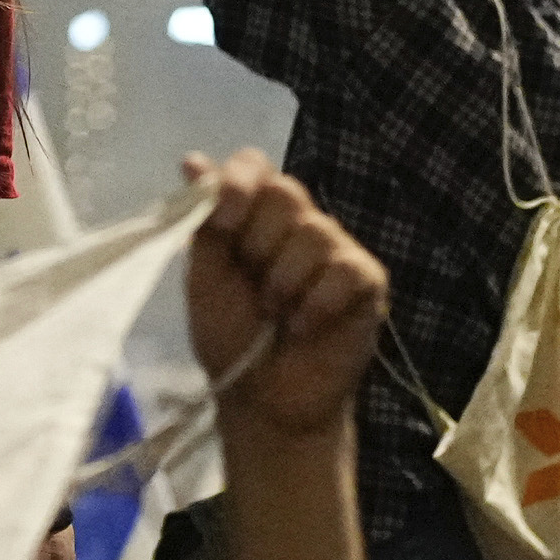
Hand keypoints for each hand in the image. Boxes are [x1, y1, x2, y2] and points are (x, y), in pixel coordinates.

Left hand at [181, 155, 388, 446]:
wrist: (264, 399)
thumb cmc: (231, 337)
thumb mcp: (206, 278)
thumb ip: (204, 221)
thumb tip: (192, 160)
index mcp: (254, 215)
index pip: (254, 165)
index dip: (239, 181)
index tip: (224, 219)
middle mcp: (298, 223)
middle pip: (285, 192)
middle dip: (258, 243)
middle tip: (254, 287)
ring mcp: (336, 249)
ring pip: (314, 232)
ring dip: (284, 282)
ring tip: (277, 315)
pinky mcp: (366, 281)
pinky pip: (345, 268)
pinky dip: (317, 302)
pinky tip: (304, 327)